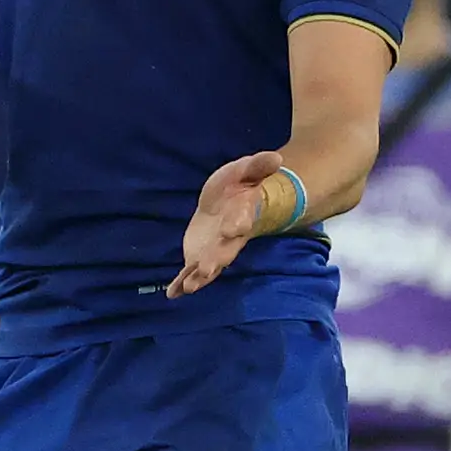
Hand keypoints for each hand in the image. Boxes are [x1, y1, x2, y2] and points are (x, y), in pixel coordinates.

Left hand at [171, 151, 291, 296]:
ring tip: (189, 288)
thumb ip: (259, 165)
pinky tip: (172, 293)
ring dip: (199, 277)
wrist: (234, 203)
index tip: (233, 228)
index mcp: (241, 215)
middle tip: (204, 270)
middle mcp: (229, 238)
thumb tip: (277, 157)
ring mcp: (214, 250)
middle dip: (215, 261)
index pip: (241, 220)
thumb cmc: (242, 186)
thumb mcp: (247, 170)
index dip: (238, 224)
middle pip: (224, 251)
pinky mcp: (199, 255)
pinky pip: (191, 272)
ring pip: (209, 266)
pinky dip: (182, 283)